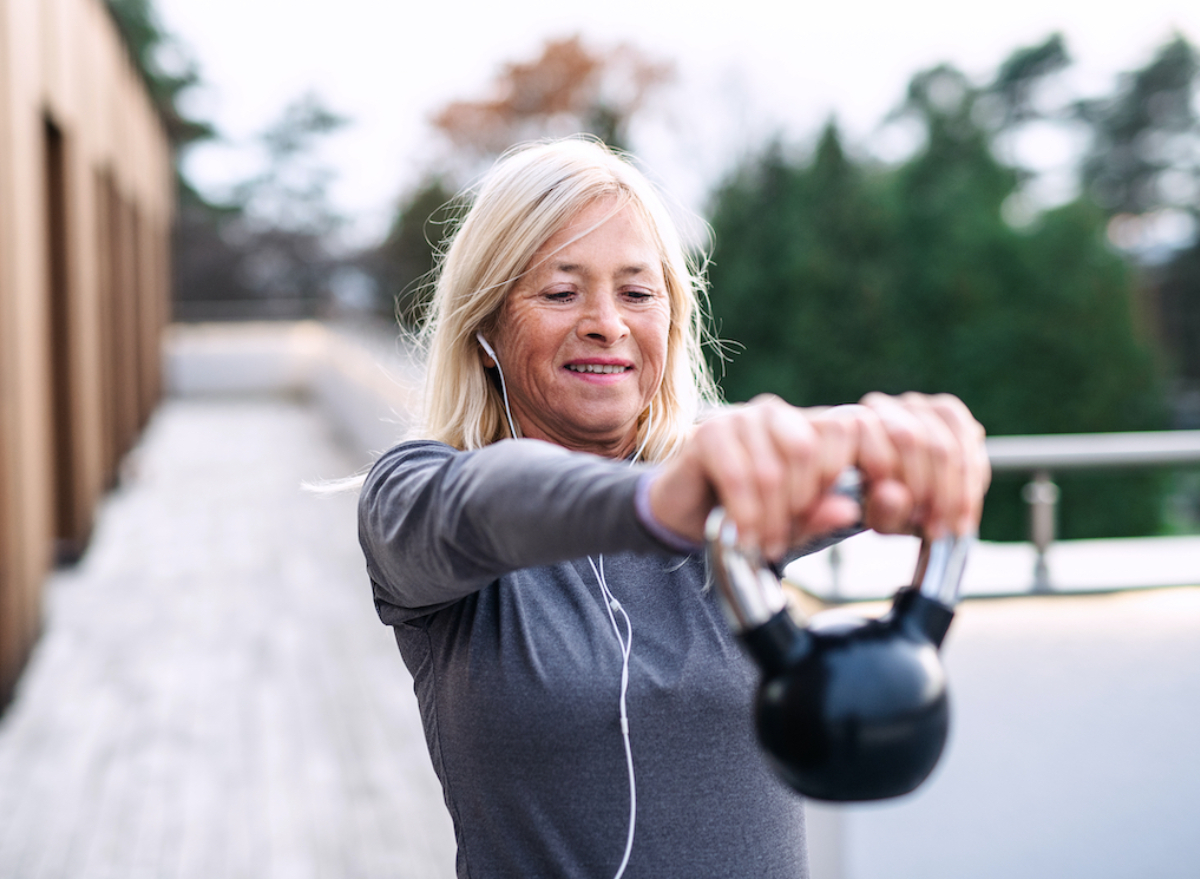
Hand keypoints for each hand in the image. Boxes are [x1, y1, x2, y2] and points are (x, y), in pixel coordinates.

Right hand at [648, 396, 863, 559]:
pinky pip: (736, 477)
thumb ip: (819, 515)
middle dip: (798, 504)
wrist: (687, 514)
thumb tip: (849, 511)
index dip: (841, 471)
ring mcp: (739, 418)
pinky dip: (743, 514)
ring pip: (770, 469)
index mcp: (804, 423)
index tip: (833, 512)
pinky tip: (742, 536)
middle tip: (784, 539)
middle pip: (806, 450)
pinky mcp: (708, 433)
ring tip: (763, 545)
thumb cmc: (748, 513)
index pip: (842, 427)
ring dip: (768, 518)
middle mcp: (774, 412)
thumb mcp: (792, 523)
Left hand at [855, 392, 989, 538]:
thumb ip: (881, 510)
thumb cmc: (879, 505)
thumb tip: (896, 497)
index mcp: (849, 430)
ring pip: (945, 445)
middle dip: (936, 493)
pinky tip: (967, 507)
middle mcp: (877, 407)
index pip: (880, 454)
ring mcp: (912, 404)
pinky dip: (972, 476)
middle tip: (944, 528)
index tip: (927, 528)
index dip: (910, 493)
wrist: (895, 491)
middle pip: (915, 443)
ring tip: (956, 525)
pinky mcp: (944, 409)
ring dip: (957, 491)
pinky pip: (968, 438)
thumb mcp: (875, 517)